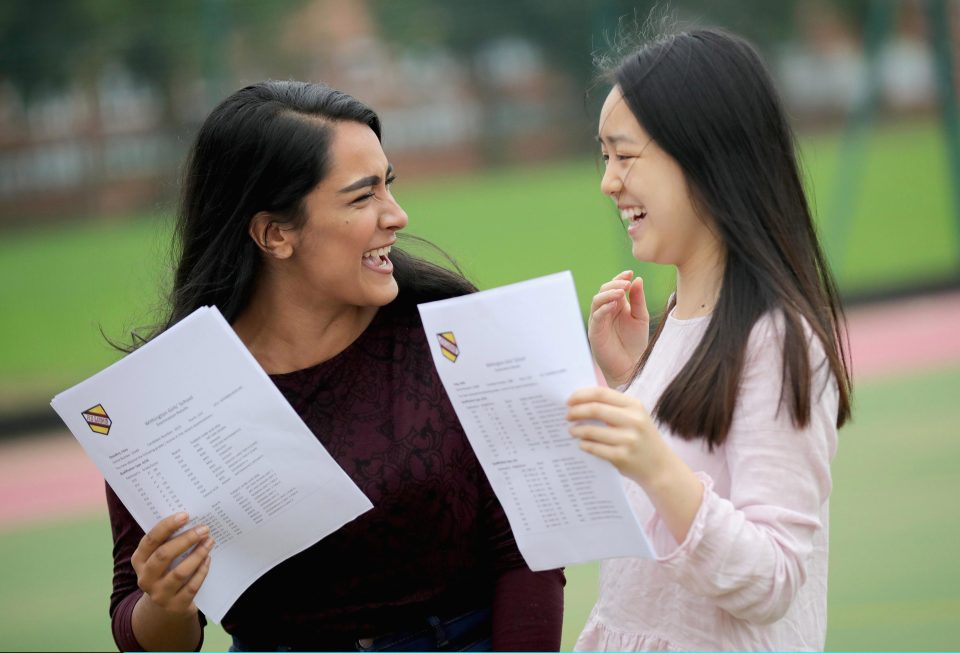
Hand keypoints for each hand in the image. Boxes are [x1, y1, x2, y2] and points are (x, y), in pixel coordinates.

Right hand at [131, 512, 213, 616]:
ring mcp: (159, 594)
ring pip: (180, 572)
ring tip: (209, 542)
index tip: (185, 515)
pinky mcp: (175, 605)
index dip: (167, 526)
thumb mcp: (160, 558)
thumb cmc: (166, 571)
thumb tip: (190, 519)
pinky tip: (208, 559)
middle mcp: (145, 578)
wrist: (166, 606)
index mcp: (139, 561)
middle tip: (204, 529)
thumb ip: (168, 541)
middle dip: (186, 539)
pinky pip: (192, 586)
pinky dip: (202, 571)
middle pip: (163, 555)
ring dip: (198, 554)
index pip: (150, 540)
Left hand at [567, 387, 705, 543]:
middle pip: (595, 409)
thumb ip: (613, 407)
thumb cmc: (642, 439)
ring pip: (593, 430)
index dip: (581, 395)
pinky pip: (595, 448)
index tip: (569, 400)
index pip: (601, 393)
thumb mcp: (635, 417)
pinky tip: (582, 444)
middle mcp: (633, 420)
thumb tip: (580, 401)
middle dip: (576, 411)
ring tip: (571, 431)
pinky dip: (585, 445)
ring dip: (577, 430)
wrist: (660, 467)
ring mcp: (628, 439)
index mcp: (635, 406)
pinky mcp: (622, 457)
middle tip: (567, 416)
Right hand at [588, 271, 648, 387]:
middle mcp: (606, 311)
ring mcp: (599, 321)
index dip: (620, 278)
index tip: (630, 272)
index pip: (614, 287)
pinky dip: (604, 308)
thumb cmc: (636, 343)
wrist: (631, 366)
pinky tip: (615, 305)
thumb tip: (637, 279)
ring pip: (597, 301)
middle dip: (614, 284)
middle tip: (626, 283)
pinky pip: (596, 316)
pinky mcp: (595, 331)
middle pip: (604, 291)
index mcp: (617, 305)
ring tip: (621, 291)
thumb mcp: (640, 317)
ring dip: (608, 294)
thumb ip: (638, 299)